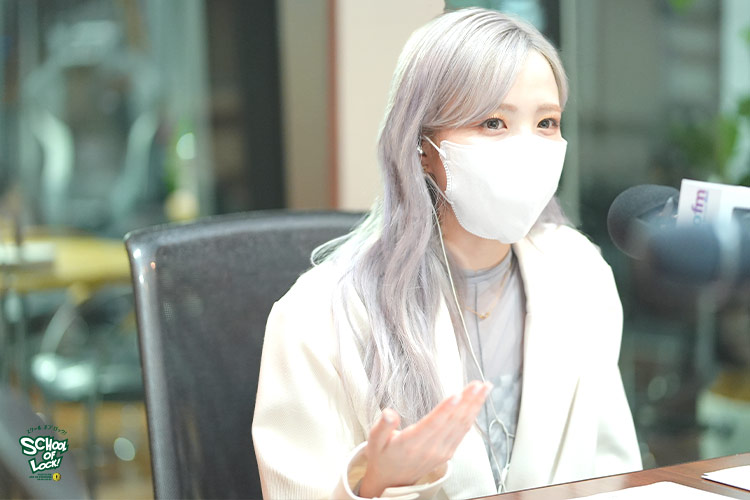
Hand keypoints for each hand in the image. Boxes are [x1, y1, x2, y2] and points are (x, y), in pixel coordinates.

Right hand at [359, 380, 490, 497]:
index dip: (445, 409)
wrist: (391, 480)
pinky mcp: (447, 453)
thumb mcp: (375, 441)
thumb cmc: (383, 456)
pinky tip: (477, 405)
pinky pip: (462, 433)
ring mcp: (441, 451)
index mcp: (412, 443)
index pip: (433, 424)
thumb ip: (382, 426)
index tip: (457, 395)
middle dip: (467, 401)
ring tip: (484, 389)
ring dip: (474, 406)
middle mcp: (430, 449)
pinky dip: (472, 417)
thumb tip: (389, 413)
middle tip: (477, 385)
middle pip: (452, 422)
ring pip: (461, 426)